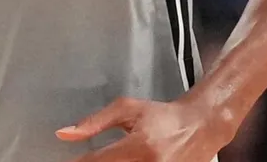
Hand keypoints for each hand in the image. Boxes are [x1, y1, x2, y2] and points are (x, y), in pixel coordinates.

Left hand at [57, 95, 235, 160]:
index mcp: (140, 147)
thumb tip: (65, 134)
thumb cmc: (163, 117)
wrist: (201, 126)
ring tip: (120, 155)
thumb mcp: (127, 109)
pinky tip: (127, 159)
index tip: (68, 161)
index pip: (98, 161)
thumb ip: (94, 122)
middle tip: (102, 155)